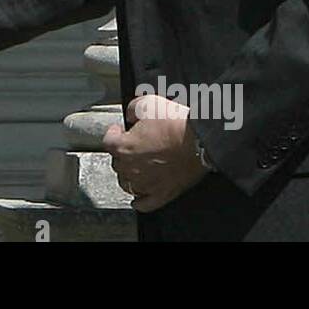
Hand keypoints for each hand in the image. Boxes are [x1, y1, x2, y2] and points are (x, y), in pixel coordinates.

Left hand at [103, 94, 207, 212]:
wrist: (200, 142)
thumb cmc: (176, 124)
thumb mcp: (147, 104)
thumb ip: (132, 109)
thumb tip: (131, 115)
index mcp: (124, 147)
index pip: (108, 142)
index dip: (113, 134)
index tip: (119, 130)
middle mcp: (131, 169)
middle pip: (117, 163)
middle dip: (122, 153)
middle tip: (133, 145)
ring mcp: (146, 184)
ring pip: (128, 184)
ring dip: (129, 175)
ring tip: (136, 167)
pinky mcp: (163, 194)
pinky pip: (145, 204)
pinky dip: (140, 201)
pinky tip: (138, 198)